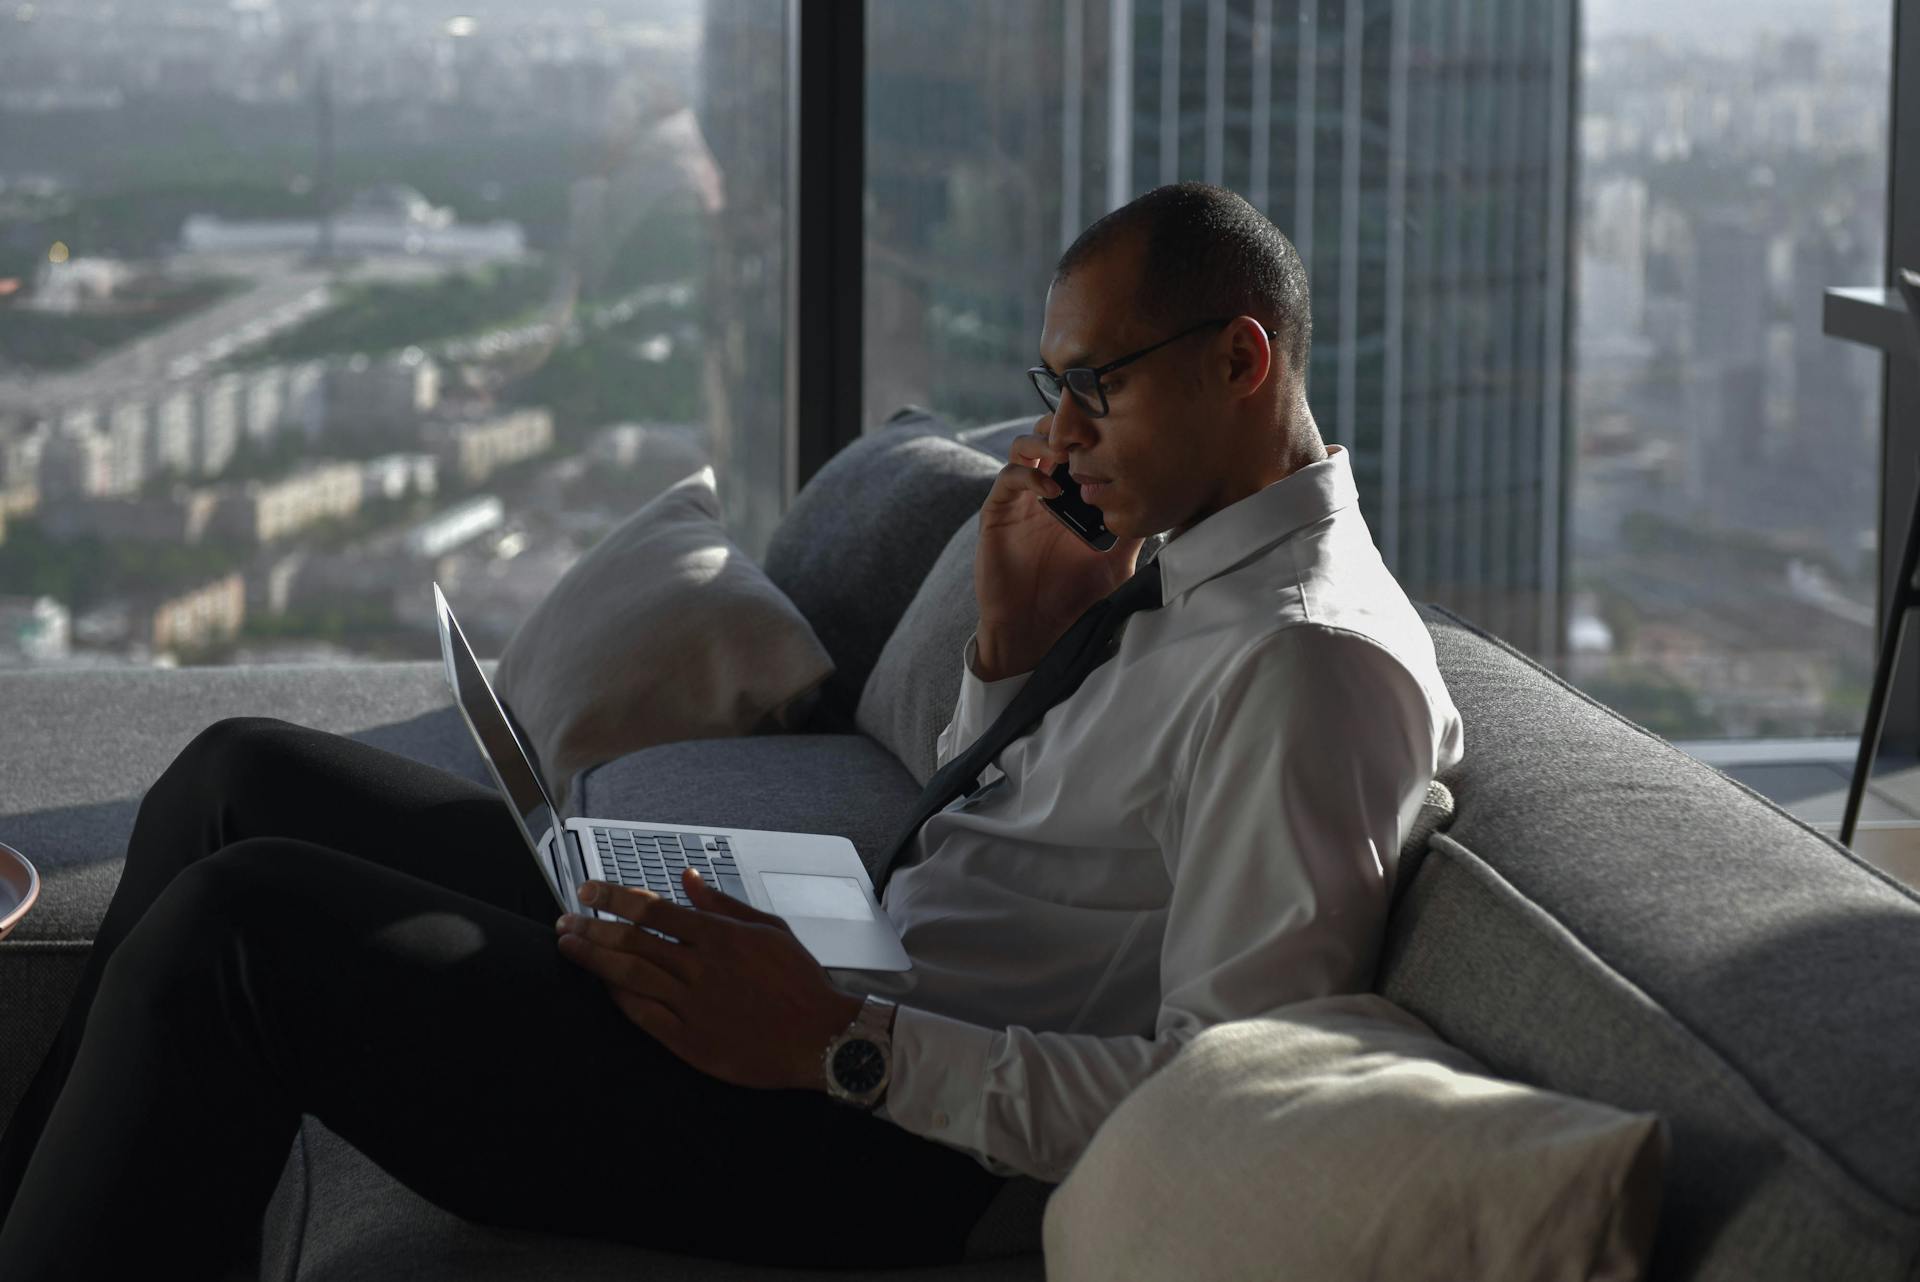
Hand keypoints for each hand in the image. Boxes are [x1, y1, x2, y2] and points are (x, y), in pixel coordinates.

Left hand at [555, 869, 862, 1091]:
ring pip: (630, 976)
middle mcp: (701, 967)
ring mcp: (693, 1005)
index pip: (653, 909)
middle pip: (632, 941)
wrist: (819, 1037)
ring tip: (569, 947)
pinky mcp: (689, 1040)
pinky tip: (603, 987)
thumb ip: (722, 903)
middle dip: (591, 927)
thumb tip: (687, 879)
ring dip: (594, 959)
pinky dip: (619, 998)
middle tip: (566, 920)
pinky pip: (643, 1015)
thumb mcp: (768, 929)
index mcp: (720, 936)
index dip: (614, 897)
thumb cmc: (799, 983)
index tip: (589, 891)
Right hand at [973, 417, 1144, 680]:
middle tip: (1089, 438)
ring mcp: (1020, 500)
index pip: (1080, 447)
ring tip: (1067, 456)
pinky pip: (1008, 477)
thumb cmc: (1075, 601)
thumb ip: (1134, 534)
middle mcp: (1046, 491)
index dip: (1093, 433)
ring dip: (1044, 441)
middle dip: (1067, 427)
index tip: (1117, 436)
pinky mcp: (997, 513)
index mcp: (1074, 497)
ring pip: (1024, 445)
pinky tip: (1052, 490)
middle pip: (1050, 433)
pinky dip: (1029, 474)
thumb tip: (1165, 508)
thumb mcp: (1116, 565)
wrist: (1033, 632)